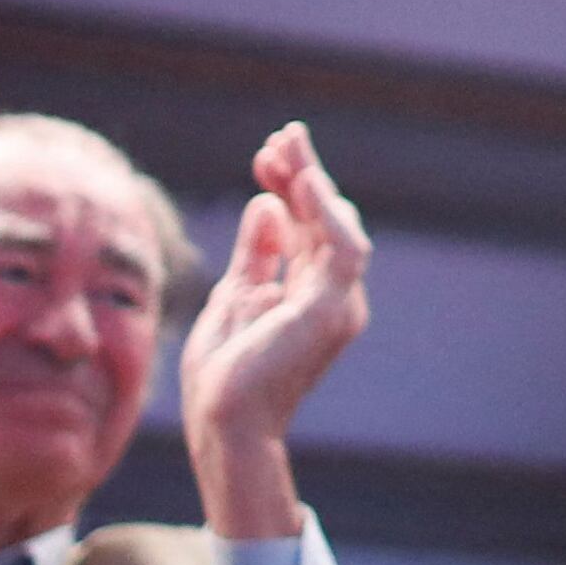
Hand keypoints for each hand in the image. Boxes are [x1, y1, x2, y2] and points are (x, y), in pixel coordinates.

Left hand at [179, 121, 371, 538]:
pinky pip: (343, 250)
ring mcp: (336, 305)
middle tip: (279, 138)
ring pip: (337, 227)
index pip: (307, 228)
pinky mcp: (330, 311)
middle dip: (302, 175)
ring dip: (314, 184)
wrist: (223, 426)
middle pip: (324, 221)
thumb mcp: (232, 298)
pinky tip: (303, 183)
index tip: (264, 156)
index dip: (288, 188)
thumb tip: (263, 204)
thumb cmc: (224, 377)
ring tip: (289, 148)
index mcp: (308, 296)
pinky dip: (326, 213)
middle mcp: (333, 298)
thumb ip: (254, 256)